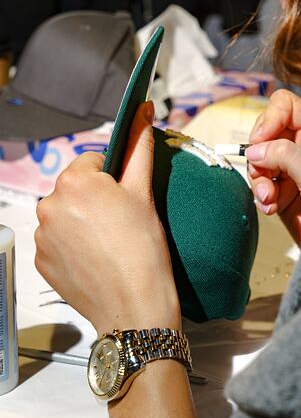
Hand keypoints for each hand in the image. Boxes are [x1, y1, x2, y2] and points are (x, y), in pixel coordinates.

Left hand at [35, 102, 180, 334]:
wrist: (135, 306)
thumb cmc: (142, 251)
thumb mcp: (143, 193)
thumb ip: (139, 148)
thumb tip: (141, 112)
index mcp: (74, 181)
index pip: (92, 162)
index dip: (112, 178)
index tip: (125, 199)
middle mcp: (49, 204)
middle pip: (75, 188)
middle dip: (95, 199)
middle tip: (120, 223)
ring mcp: (41, 235)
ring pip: (65, 214)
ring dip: (82, 221)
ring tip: (108, 243)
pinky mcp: (40, 260)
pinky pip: (56, 241)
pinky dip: (72, 245)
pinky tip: (95, 258)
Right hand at [246, 90, 300, 244]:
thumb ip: (287, 157)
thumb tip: (255, 150)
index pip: (285, 106)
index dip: (269, 118)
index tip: (259, 140)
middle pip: (265, 132)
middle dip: (259, 154)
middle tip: (264, 173)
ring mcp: (288, 169)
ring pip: (257, 159)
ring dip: (258, 180)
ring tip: (269, 199)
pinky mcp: (277, 189)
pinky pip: (257, 182)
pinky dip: (260, 195)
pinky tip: (271, 208)